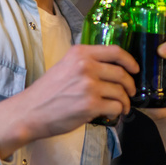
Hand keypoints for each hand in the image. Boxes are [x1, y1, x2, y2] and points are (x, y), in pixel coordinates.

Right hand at [0, 44, 137, 156]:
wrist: (30, 112)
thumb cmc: (47, 91)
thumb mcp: (65, 66)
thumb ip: (85, 62)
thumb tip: (112, 67)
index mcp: (80, 53)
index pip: (115, 51)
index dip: (130, 61)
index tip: (135, 69)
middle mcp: (85, 66)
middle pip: (121, 73)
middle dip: (130, 85)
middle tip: (130, 92)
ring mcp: (89, 86)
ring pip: (121, 92)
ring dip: (125, 101)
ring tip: (122, 107)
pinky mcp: (90, 105)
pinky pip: (115, 106)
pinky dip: (117, 111)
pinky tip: (112, 114)